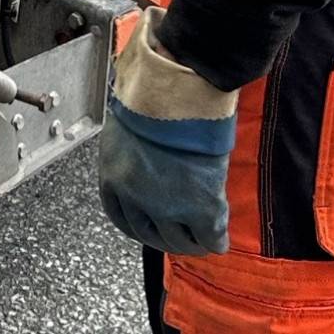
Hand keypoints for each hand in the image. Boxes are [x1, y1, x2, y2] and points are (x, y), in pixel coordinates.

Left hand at [98, 6, 236, 254]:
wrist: (177, 92)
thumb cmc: (152, 96)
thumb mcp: (129, 127)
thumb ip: (134, 153)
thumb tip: (147, 160)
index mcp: (113, 176)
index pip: (121, 216)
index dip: (140, 225)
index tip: (152, 228)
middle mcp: (135, 197)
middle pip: (151, 234)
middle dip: (167, 238)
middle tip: (182, 237)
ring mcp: (167, 206)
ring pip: (180, 239)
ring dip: (192, 241)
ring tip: (203, 239)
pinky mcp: (199, 207)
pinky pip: (210, 235)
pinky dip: (217, 238)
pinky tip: (220, 237)